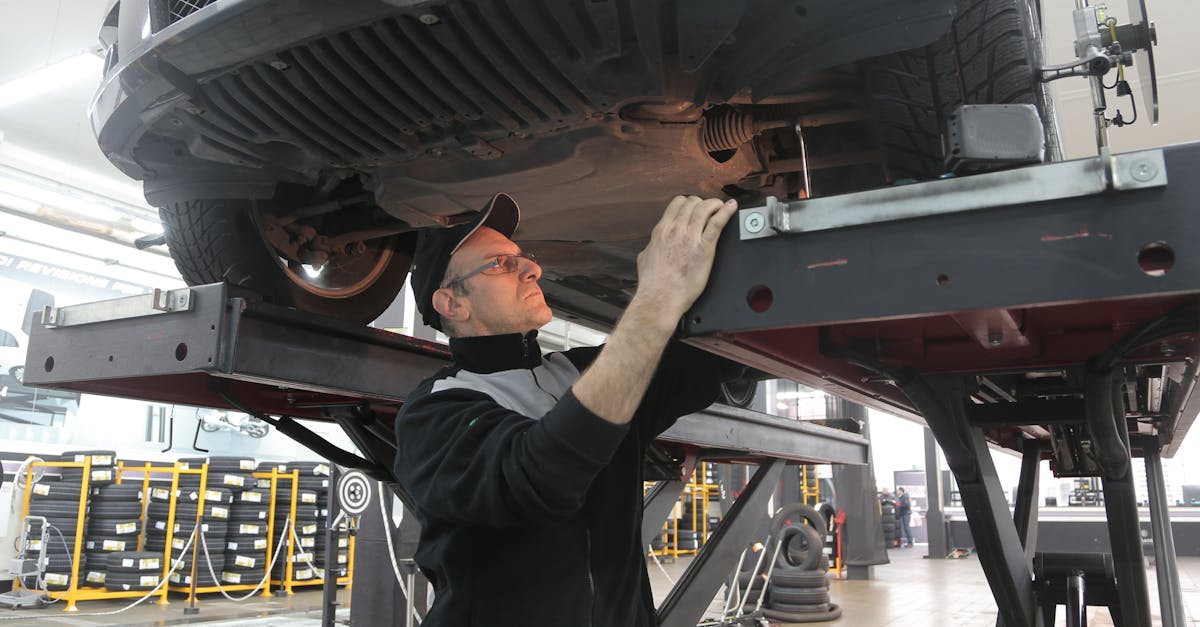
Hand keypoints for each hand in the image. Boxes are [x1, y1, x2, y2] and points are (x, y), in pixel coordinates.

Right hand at [633, 195, 737, 319]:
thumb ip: (651, 247)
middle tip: (709, 208)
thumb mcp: (644, 258)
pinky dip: (726, 212)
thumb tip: (652, 245)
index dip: (688, 202)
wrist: (660, 298)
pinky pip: (717, 223)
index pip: (677, 204)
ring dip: (715, 204)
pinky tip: (731, 208)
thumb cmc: (653, 284)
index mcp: (662, 231)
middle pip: (692, 203)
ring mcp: (690, 238)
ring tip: (721, 206)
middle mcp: (675, 230)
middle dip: (702, 202)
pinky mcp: (704, 248)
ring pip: (704, 208)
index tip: (694, 206)